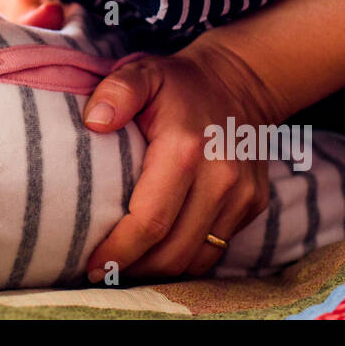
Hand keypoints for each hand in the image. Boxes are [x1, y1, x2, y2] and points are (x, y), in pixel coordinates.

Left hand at [82, 34, 283, 279]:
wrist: (239, 81)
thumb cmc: (178, 83)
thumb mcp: (142, 73)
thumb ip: (116, 91)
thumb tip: (95, 123)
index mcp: (186, 149)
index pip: (150, 221)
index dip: (119, 251)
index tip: (91, 265)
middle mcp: (221, 178)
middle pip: (173, 251)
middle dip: (134, 269)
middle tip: (101, 272)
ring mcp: (242, 195)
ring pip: (197, 259)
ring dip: (159, 271)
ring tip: (126, 267)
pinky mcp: (253, 204)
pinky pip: (216, 248)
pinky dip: (186, 258)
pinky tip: (158, 252)